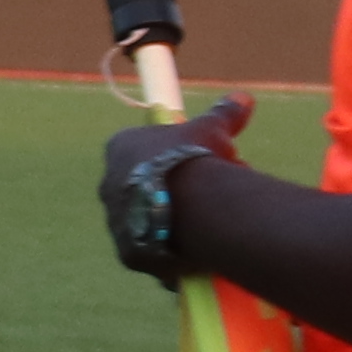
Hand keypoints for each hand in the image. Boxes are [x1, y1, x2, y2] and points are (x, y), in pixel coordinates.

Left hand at [108, 95, 251, 276]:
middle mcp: (108, 186)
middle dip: (177, 191)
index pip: (143, 152)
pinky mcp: (128, 253)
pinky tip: (200, 252)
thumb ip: (222, 114)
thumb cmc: (196, 157)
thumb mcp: (211, 129)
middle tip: (212, 194)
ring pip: (149, 222)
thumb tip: (242, 97)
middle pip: (144, 188)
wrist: (195, 204)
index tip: (204, 163)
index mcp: (120, 150)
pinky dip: (174, 254)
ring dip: (175, 223)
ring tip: (211, 223)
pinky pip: (153, 254)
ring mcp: (116, 222)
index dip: (177, 157)